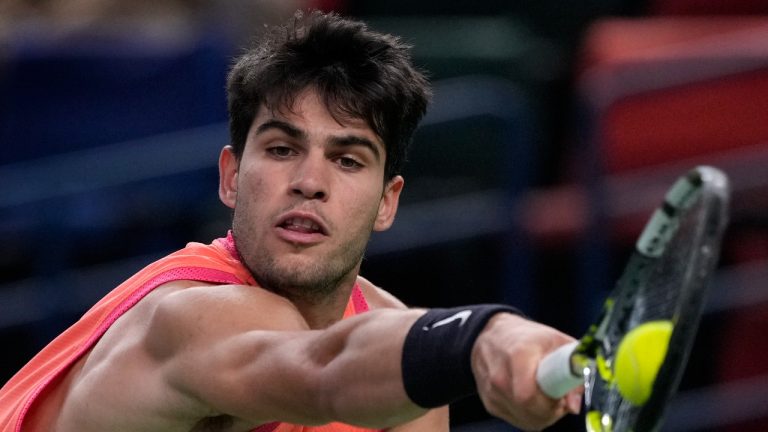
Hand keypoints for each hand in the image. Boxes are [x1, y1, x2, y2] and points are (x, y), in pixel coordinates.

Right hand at [471, 313, 582, 430]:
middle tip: (559, 399)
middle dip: (550, 411)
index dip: (551, 403)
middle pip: (528, 410)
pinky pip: (516, 420)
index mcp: (518, 355)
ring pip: (524, 420)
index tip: (562, 397)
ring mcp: (491, 391)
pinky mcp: (489, 403)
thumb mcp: (557, 342)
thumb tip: (574, 405)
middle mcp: (499, 375)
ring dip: (541, 415)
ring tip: (546, 396)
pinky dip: (529, 415)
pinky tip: (533, 400)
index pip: (529, 396)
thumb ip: (572, 371)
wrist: (492, 334)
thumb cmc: (526, 337)